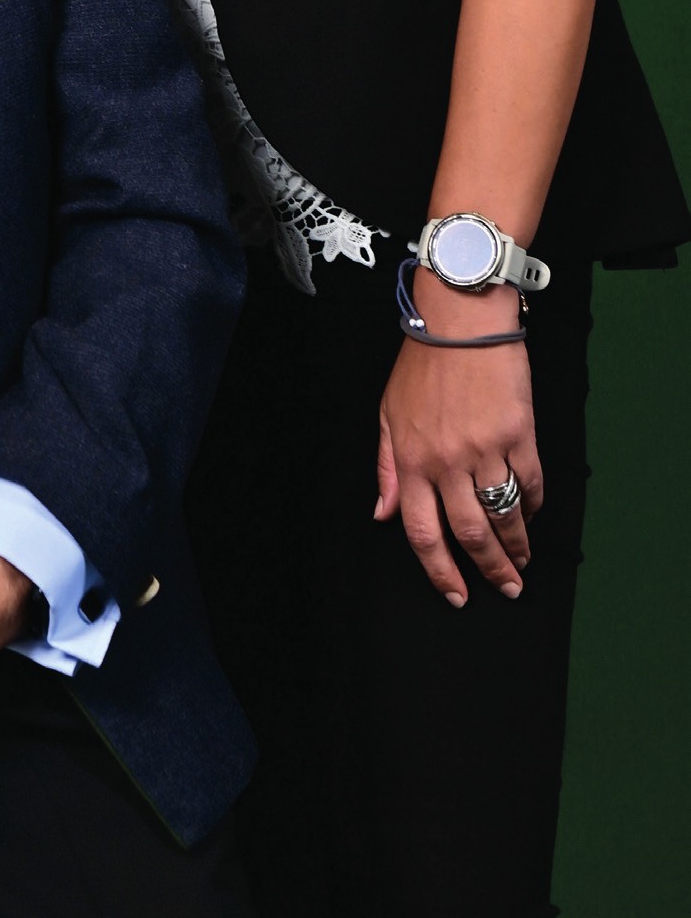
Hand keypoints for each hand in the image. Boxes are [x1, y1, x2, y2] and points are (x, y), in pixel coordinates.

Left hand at [377, 276, 540, 605]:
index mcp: (411, 459)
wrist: (460, 322)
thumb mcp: (388, 414)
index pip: (422, 531)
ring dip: (517, 547)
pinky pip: (531, 484)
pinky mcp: (518, 435)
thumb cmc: (422, 365)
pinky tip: (534, 515)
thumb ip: (387, 467)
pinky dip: (535, 506)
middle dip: (489, 570)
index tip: (456, 594)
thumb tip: (382, 513)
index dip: (439, 570)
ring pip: (503, 515)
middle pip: (469, 533)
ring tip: (523, 564)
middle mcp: (446, 461)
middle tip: (506, 589)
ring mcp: (484, 449)